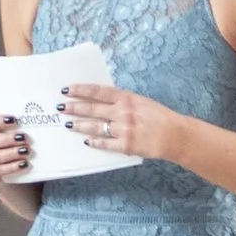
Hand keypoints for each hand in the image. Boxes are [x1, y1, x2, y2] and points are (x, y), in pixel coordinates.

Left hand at [60, 84, 184, 161]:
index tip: (67, 89)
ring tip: (68, 124)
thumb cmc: (160, 116)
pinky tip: (86, 141)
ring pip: (95, 126)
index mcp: (127, 98)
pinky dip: (95, 142)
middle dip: (74, 107)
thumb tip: (102, 101)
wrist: (174, 135)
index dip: (81, 90)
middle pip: (92, 108)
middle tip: (60, 107)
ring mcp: (123, 129)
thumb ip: (122, 101)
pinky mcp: (125, 145)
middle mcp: (123, 112)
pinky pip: (105, 143)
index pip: (98, 92)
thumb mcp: (141, 102)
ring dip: (79, 125)